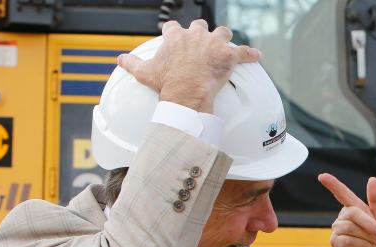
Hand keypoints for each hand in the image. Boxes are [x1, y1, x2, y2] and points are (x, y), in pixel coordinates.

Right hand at [117, 20, 260, 112]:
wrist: (187, 92)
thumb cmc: (167, 83)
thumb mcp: (145, 73)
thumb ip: (132, 63)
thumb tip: (119, 59)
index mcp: (176, 38)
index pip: (173, 27)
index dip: (175, 32)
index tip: (175, 36)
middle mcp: (195, 35)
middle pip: (200, 26)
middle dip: (202, 32)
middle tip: (203, 43)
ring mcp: (213, 44)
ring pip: (223, 33)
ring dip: (225, 39)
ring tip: (227, 46)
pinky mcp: (229, 56)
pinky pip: (245, 52)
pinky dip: (251, 54)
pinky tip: (257, 56)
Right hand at [318, 173, 375, 246]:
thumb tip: (371, 179)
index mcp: (354, 208)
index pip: (343, 193)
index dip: (333, 184)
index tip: (322, 176)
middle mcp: (343, 217)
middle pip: (352, 212)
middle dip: (369, 224)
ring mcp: (337, 229)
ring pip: (349, 226)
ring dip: (366, 236)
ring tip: (374, 243)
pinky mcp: (334, 242)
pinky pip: (346, 239)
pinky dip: (360, 244)